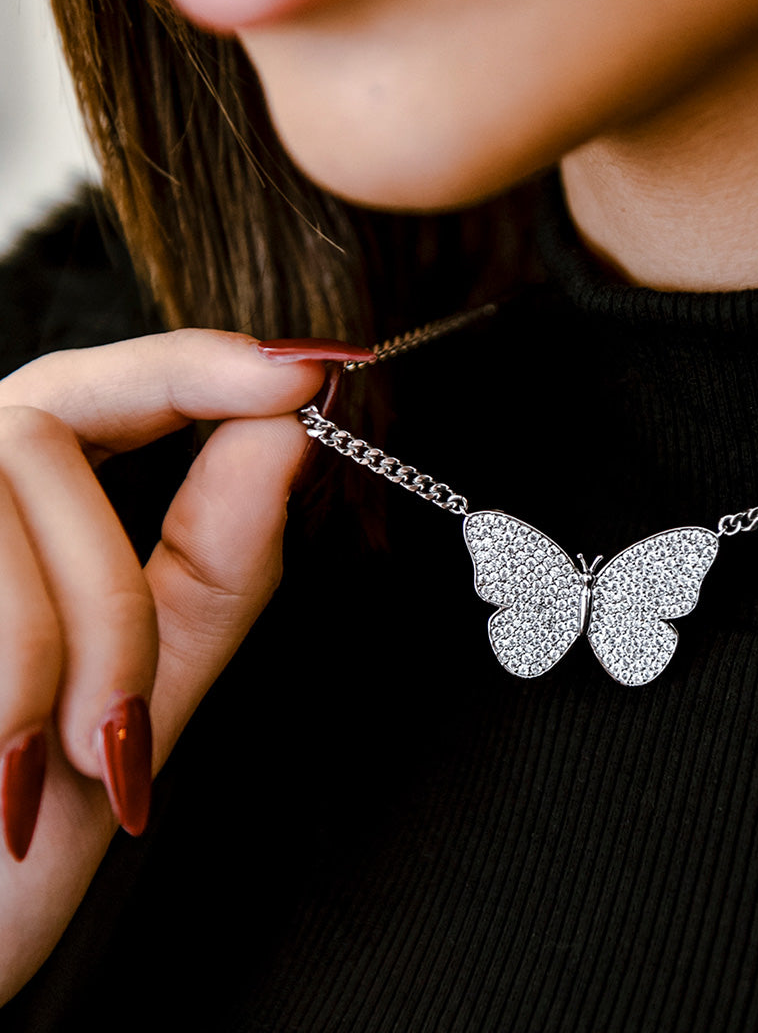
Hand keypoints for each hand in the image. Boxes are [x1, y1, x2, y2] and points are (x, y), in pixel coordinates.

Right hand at [0, 329, 371, 1002]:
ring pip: (7, 516)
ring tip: (83, 768)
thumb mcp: (151, 673)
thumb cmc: (30, 817)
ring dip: (75, 660)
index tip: (306, 371)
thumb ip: (218, 553)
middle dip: (114, 593)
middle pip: (45, 439)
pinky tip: (12, 780)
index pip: (106, 382)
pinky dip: (20, 693)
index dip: (199, 362)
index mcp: (17, 498)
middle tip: (132, 725)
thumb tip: (290, 429)